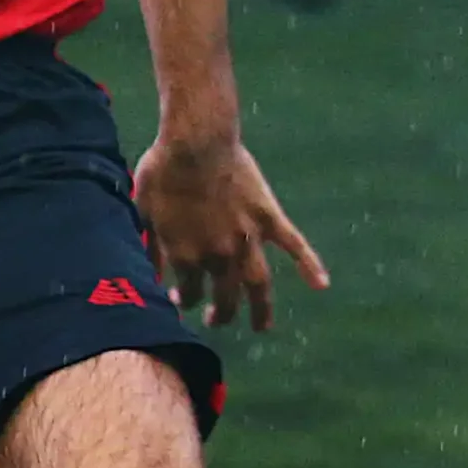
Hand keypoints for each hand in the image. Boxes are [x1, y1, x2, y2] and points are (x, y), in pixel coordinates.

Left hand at [133, 132, 328, 332]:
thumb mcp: (145, 211)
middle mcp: (220, 257)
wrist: (196, 142)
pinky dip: (310, 265)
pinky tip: (321, 285)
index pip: (189, 294)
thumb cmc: (163, 172)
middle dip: (221, 314)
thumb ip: (150, 245)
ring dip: (261, 309)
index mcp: (187, 256)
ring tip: (262, 325)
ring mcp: (248, 239)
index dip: (185, 300)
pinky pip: (294, 246)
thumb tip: (151, 272)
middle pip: (225, 298)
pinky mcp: (269, 218)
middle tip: (217, 319)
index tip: (182, 298)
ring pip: (259, 285)